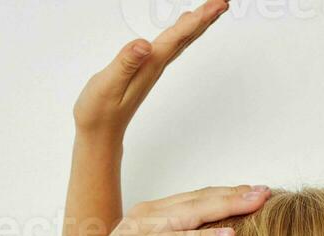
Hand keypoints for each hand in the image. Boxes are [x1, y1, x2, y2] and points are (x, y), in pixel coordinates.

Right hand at [68, 184, 266, 235]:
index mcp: (151, 213)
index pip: (197, 197)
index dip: (227, 193)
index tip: (256, 193)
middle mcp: (147, 214)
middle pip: (200, 198)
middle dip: (235, 193)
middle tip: (267, 190)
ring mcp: (143, 230)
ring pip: (194, 212)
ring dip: (228, 206)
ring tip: (258, 203)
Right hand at [73, 0, 229, 138]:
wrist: (100, 134)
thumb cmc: (100, 111)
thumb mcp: (108, 85)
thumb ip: (126, 63)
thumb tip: (144, 45)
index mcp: (149, 65)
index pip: (177, 38)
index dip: (198, 19)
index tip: (218, 5)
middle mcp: (155, 66)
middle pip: (186, 38)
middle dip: (206, 18)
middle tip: (223, 2)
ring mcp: (153, 69)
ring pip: (181, 41)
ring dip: (197, 24)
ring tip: (210, 9)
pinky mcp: (146, 71)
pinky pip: (171, 46)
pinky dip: (182, 33)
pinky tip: (183, 27)